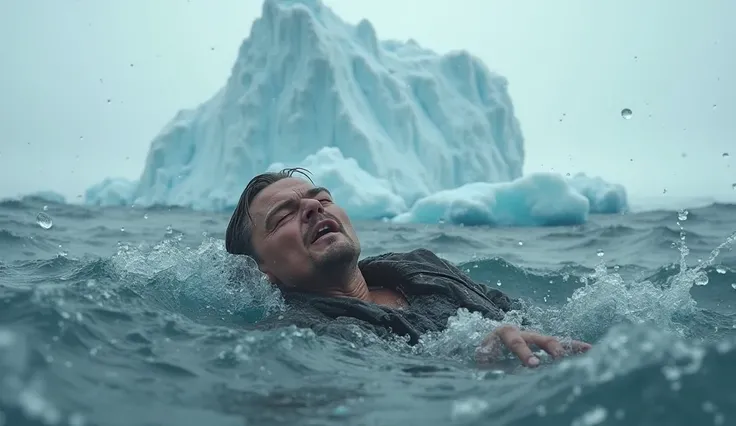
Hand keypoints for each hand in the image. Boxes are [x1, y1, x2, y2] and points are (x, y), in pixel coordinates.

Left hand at [475, 325, 590, 367]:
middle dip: (552, 348)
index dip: (525, 353)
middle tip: (560, 359)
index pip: (516, 343)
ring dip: (570, 347)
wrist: (490, 339)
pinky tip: (590, 352)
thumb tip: (485, 359)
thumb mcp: (480, 351)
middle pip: (541, 338)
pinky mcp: (543, 345)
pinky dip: (575, 349)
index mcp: (507, 333)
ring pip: (555, 341)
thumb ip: (484, 355)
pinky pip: (561, 346)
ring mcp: (536, 338)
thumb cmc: (486, 349)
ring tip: (589, 352)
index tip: (534, 365)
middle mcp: (525, 333)